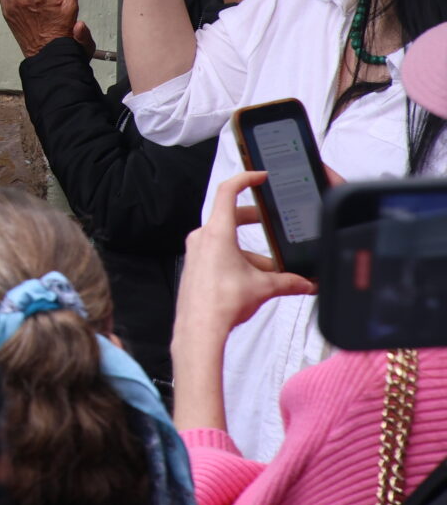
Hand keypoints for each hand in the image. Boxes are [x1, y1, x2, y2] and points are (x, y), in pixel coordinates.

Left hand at [177, 169, 315, 343]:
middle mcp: (203, 238)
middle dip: (255, 220)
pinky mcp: (195, 267)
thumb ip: (289, 282)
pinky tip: (255, 279)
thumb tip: (309, 283)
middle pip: (230, 217)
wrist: (200, 327)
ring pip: (228, 242)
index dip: (245, 179)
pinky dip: (238, 261)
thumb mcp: (263, 287)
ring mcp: (196, 252)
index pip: (227, 192)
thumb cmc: (223, 302)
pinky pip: (219, 255)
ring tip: (274, 269)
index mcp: (217, 232)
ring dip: (250, 251)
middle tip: (272, 222)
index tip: (259, 177)